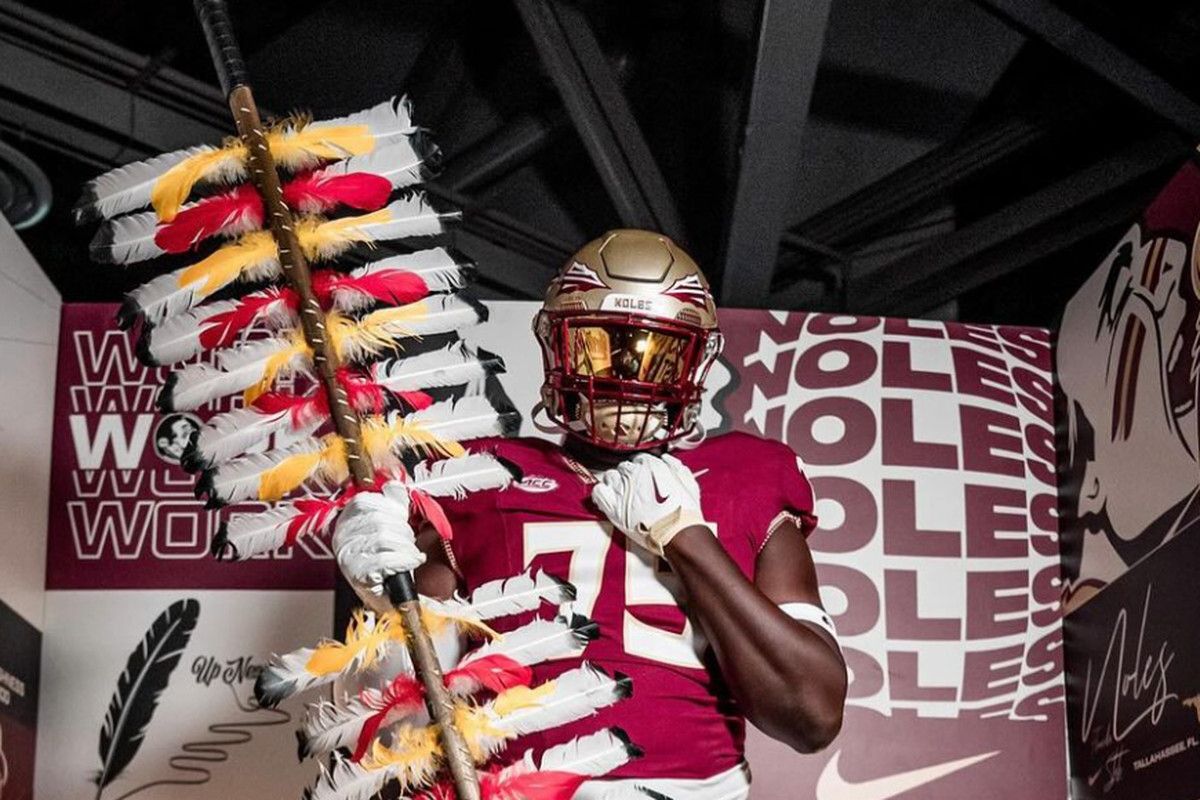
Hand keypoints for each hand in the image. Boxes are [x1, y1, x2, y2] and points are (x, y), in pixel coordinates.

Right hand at [332, 480, 424, 612]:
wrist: (393, 596)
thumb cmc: (391, 559)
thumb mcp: (392, 525)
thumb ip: (392, 503)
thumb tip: (394, 485)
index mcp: (347, 519)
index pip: (364, 501)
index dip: (390, 507)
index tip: (401, 518)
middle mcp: (342, 536)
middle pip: (378, 519)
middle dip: (402, 530)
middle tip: (407, 542)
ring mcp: (347, 556)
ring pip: (383, 538)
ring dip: (406, 547)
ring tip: (408, 554)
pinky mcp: (358, 575)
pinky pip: (385, 559)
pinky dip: (405, 560)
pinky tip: (411, 562)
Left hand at [591, 453, 711, 555]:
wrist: (676, 533)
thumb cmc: (684, 512)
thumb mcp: (688, 484)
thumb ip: (676, 468)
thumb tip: (667, 460)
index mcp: (651, 465)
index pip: (640, 459)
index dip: (643, 468)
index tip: (645, 476)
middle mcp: (634, 474)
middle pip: (625, 467)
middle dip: (630, 475)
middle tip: (635, 487)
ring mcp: (621, 490)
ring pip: (609, 476)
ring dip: (614, 482)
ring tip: (621, 492)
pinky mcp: (612, 507)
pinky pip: (598, 492)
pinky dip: (601, 493)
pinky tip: (607, 498)